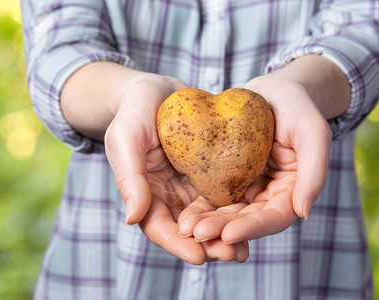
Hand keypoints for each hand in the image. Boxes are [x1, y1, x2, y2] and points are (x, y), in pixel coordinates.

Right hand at [104, 73, 248, 263]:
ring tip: (245, 248)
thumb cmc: (134, 110)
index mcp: (144, 192)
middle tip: (233, 255)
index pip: (158, 226)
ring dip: (224, 234)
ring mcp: (188, 186)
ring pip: (207, 218)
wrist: (156, 89)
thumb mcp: (126, 137)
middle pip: (186, 229)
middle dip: (208, 245)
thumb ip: (129, 177)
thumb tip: (133, 219)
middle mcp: (167, 195)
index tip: (199, 256)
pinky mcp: (207, 173)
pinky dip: (234, 210)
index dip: (177, 243)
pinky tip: (253, 218)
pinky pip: (221, 195)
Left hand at [178, 72, 332, 244]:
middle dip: (223, 229)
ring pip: (228, 212)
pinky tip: (184, 212)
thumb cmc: (298, 106)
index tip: (227, 235)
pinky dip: (201, 205)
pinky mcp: (230, 177)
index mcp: (292, 190)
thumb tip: (303, 213)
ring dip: (208, 222)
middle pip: (247, 219)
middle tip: (197, 234)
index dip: (253, 228)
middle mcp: (270, 194)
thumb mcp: (313, 132)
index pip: (274, 217)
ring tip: (186, 228)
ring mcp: (249, 186)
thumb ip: (314, 172)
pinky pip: (215, 195)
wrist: (275, 89)